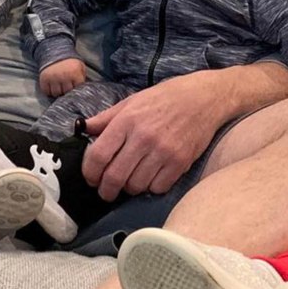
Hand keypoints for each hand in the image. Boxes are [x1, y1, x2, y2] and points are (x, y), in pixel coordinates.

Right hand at [39, 58, 85, 96]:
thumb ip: (82, 77)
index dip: (76, 88)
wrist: (55, 51)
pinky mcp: (44, 78)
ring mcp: (53, 78)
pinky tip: (52, 85)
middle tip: (66, 86)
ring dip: (58, 92)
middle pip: (66, 92)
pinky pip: (46, 91)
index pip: (77, 89)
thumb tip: (84, 88)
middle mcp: (64, 76)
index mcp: (75, 73)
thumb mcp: (80, 66)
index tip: (74, 85)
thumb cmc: (70, 61)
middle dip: (67, 91)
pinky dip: (48, 91)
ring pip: (56, 93)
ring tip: (59, 86)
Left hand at [81, 73, 223, 201]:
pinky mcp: (180, 162)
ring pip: (135, 186)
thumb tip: (82, 128)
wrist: (204, 98)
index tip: (91, 178)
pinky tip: (152, 176)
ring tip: (132, 179)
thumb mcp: (132, 101)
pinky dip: (151, 186)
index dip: (89, 173)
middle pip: (114, 177)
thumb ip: (105, 118)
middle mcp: (143, 137)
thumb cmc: (165, 98)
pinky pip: (157, 188)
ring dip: (130, 187)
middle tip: (106, 190)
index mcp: (127, 120)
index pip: (98, 155)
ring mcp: (163, 151)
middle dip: (106, 189)